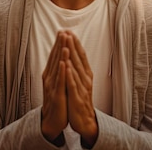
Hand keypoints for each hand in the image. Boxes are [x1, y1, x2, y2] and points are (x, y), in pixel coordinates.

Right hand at [41, 31, 68, 141]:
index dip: (58, 43)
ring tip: (64, 41)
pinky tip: (64, 62)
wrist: (52, 121)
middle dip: (59, 44)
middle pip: (55, 58)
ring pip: (57, 67)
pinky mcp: (57, 94)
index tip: (63, 31)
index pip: (55, 56)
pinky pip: (59, 81)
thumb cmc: (56, 100)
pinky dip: (61, 71)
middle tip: (63, 31)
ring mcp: (52, 86)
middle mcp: (49, 78)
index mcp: (50, 74)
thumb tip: (60, 56)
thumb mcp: (56, 82)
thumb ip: (57, 70)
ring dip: (60, 54)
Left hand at [64, 31, 98, 146]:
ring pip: (76, 69)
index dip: (75, 43)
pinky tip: (66, 66)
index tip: (69, 31)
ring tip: (66, 44)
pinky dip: (70, 75)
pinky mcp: (77, 98)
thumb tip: (72, 52)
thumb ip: (78, 67)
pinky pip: (73, 85)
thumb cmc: (80, 98)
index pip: (81, 56)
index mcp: (86, 74)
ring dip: (71, 56)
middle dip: (72, 45)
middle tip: (67, 32)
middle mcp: (85, 79)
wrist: (84, 121)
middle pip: (78, 60)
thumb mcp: (80, 81)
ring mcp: (82, 88)